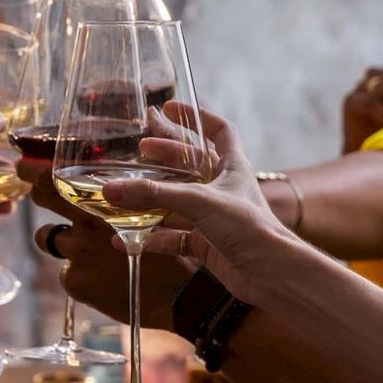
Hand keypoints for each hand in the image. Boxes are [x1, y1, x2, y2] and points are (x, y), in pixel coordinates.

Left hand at [15, 138, 203, 329]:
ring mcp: (77, 255)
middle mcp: (85, 226)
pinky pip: (66, 271)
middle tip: (39, 192)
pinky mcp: (76, 284)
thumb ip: (129, 197)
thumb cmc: (178, 247)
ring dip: (62, 238)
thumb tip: (112, 186)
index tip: (26, 167)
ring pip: (50, 239)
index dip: (34, 173)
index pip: (53, 180)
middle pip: (42, 201)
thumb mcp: (157, 212)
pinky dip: (79, 271)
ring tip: (86, 244)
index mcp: (105, 202)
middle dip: (38, 194)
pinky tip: (104, 275)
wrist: (185, 294)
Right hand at [99, 108, 307, 305]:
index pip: (220, 130)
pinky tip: (125, 239)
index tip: (170, 109)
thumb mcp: (198, 201)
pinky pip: (174, 237)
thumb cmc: (248, 227)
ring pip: (179, 202)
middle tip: (141, 149)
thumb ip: (154, 194)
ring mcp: (216, 218)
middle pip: (192, 164)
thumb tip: (111, 189)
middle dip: (166, 155)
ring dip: (154, 198)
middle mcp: (225, 189)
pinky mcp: (208, 245)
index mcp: (233, 167)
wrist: (271, 273)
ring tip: (126, 190)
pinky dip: (151, 237)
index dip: (198, 116)